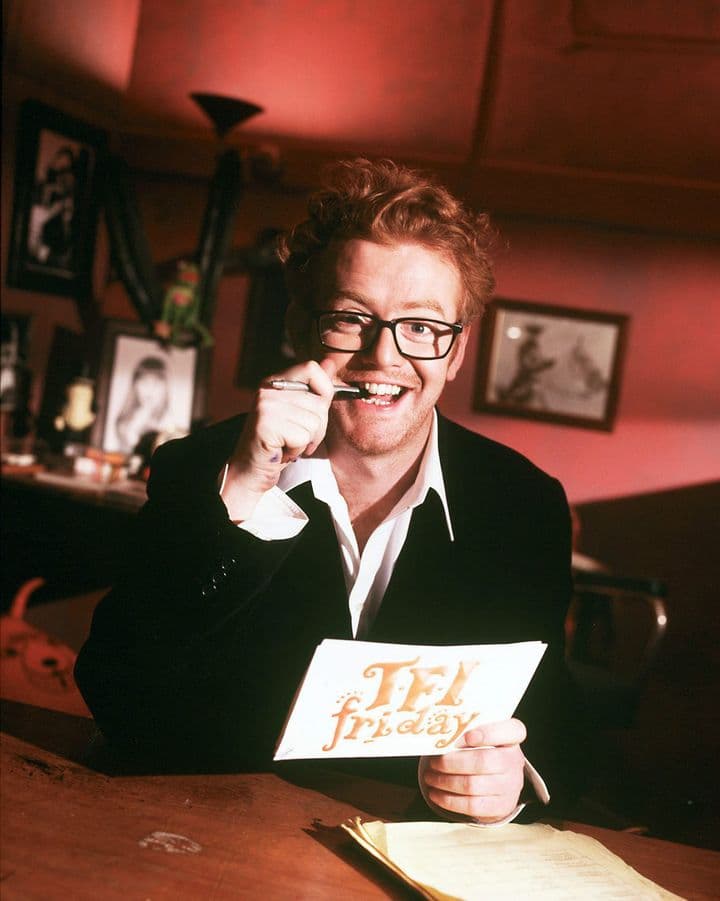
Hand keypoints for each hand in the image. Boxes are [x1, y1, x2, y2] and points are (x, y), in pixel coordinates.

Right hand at [221, 359, 337, 519]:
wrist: (251, 469)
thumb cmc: (278, 442)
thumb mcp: (299, 412)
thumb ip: (314, 389)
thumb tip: (330, 362)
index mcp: (276, 382)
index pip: (312, 368)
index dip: (324, 389)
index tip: (316, 410)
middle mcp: (268, 389)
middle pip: (318, 402)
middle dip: (317, 427)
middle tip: (297, 437)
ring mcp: (265, 406)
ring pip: (314, 422)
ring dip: (306, 440)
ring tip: (288, 443)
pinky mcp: (266, 425)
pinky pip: (302, 437)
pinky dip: (297, 450)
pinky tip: (282, 450)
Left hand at [419, 719, 526, 822]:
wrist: (499, 781)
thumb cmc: (483, 750)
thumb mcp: (482, 734)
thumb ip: (467, 730)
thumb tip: (440, 734)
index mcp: (512, 738)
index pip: (512, 731)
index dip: (489, 733)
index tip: (465, 737)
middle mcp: (515, 761)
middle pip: (483, 761)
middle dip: (452, 762)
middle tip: (433, 762)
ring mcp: (511, 786)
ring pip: (473, 785)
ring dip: (445, 782)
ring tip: (430, 777)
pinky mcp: (501, 806)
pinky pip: (472, 805)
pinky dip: (448, 800)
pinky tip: (435, 793)